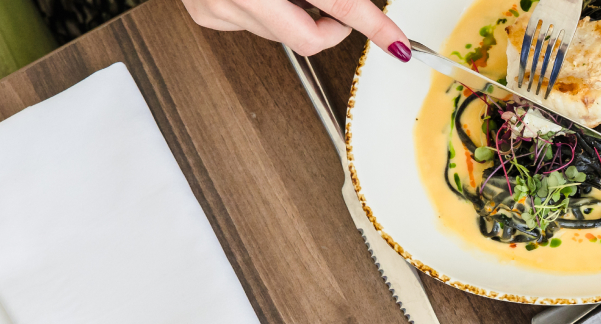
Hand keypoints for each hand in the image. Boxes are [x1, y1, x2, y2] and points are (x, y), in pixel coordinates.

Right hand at [181, 0, 411, 58]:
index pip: (336, 1)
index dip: (370, 23)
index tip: (395, 42)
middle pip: (308, 36)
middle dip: (333, 27)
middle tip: (344, 13)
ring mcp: (216, 7)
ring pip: (281, 34)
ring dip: (297, 12)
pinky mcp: (205, 15)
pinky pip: (251, 26)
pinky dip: (266, 9)